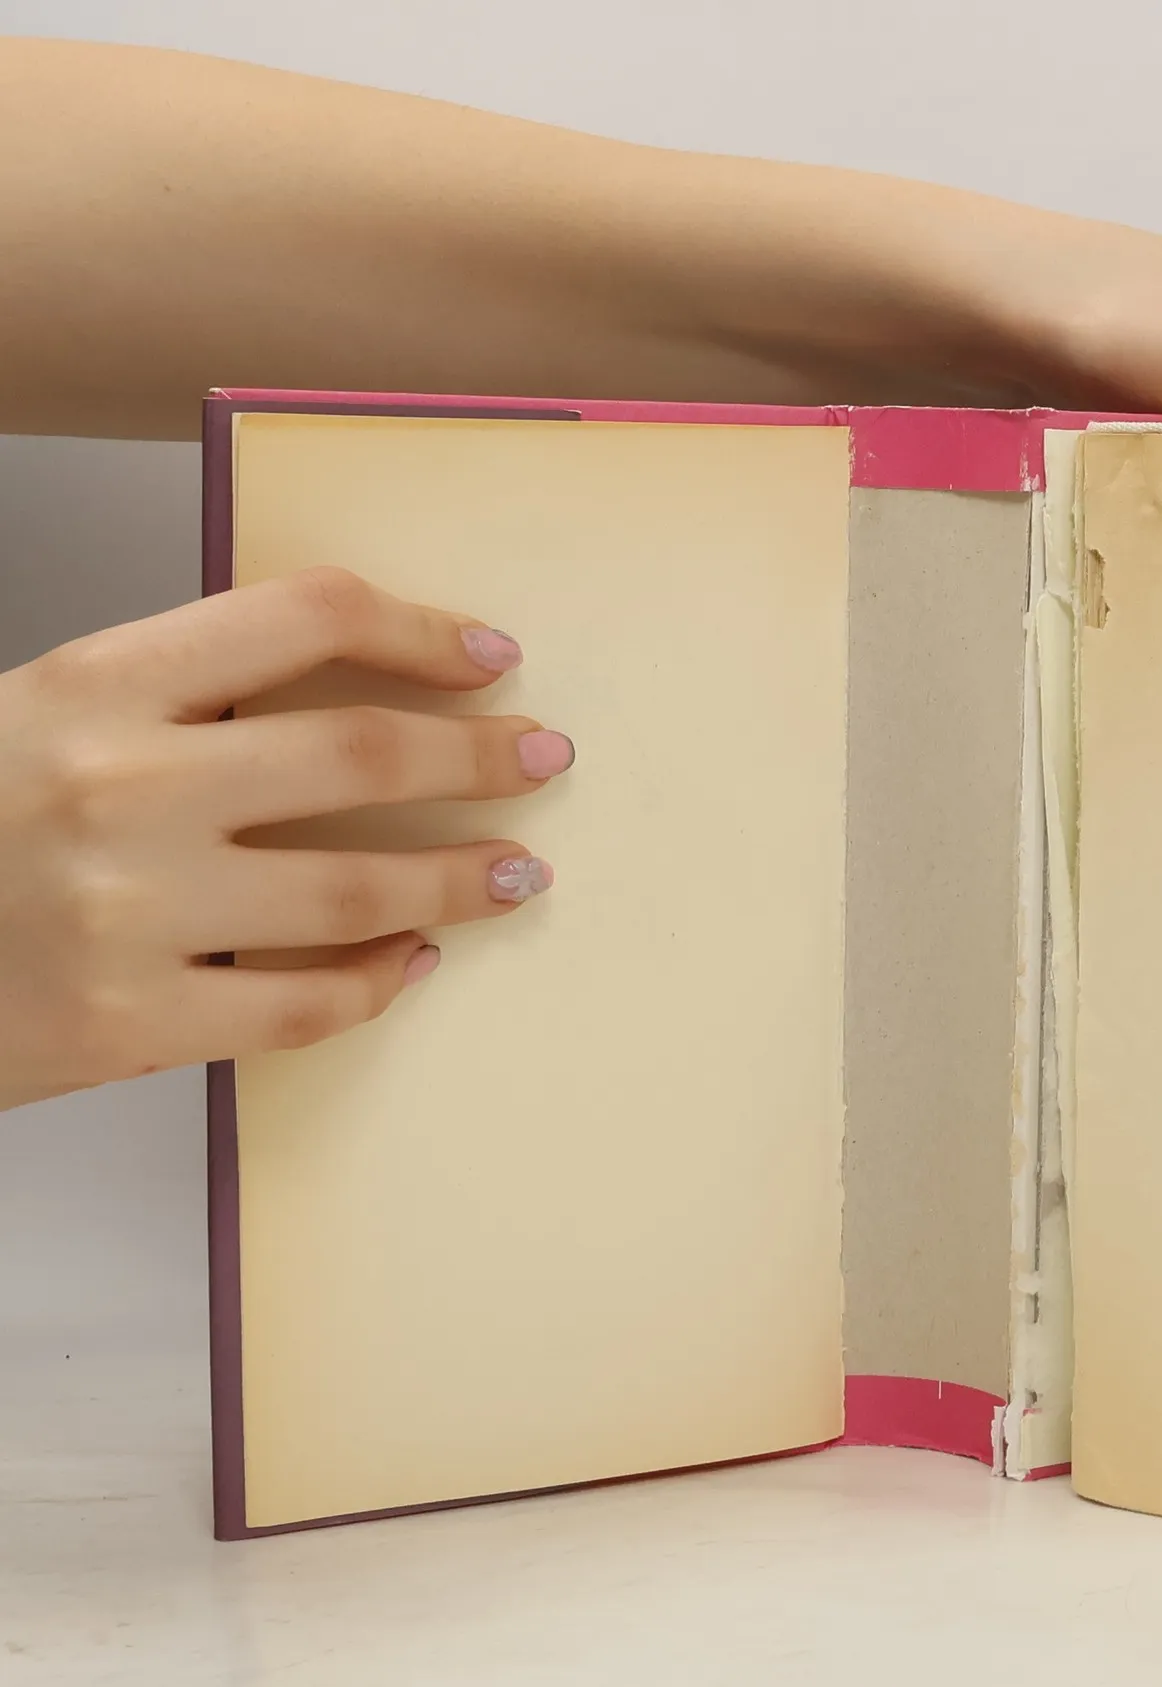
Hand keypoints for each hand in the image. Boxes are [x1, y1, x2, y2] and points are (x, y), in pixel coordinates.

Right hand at [0, 568, 572, 1109]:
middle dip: (479, 754)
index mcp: (95, 684)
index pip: (306, 617)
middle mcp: (120, 787)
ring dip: (462, 880)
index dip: (422, 630)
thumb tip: (349, 702)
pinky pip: (304, 1007)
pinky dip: (378, 983)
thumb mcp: (39, 716)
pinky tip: (413, 962)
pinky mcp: (129, 1026)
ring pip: (358, 893)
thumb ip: (176, 703)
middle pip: (361, 752)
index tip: (492, 653)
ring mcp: (128, 914)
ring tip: (516, 873)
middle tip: (543, 759)